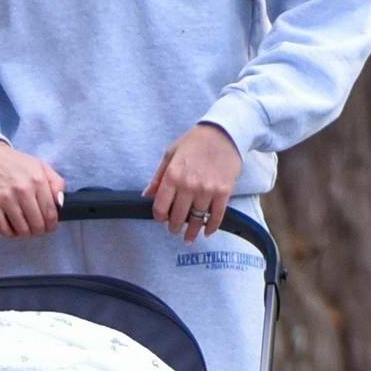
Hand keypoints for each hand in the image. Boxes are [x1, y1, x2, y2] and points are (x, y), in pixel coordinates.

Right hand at [0, 138, 65, 237]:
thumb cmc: (17, 163)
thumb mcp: (42, 166)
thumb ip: (57, 184)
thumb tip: (60, 204)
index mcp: (38, 180)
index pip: (50, 213)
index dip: (52, 225)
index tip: (50, 227)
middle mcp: (22, 189)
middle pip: (37, 224)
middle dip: (40, 230)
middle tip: (38, 227)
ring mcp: (4, 197)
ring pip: (22, 230)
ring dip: (26, 233)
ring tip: (26, 227)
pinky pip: (4, 230)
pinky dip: (11, 234)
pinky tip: (13, 227)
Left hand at [143, 123, 241, 242]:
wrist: (224, 133)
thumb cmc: (195, 141)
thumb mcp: (170, 154)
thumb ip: (158, 177)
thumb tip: (146, 195)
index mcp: (172, 175)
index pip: (160, 207)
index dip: (159, 217)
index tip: (162, 219)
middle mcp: (188, 185)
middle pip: (178, 217)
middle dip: (174, 227)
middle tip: (174, 230)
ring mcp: (207, 190)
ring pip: (196, 219)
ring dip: (192, 231)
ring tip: (188, 237)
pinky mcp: (223, 192)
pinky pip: (216, 216)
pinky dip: (211, 227)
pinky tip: (207, 232)